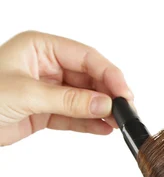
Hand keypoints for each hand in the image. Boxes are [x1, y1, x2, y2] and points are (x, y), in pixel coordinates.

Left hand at [0, 30, 133, 145]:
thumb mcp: (26, 94)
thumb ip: (69, 100)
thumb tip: (104, 104)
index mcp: (39, 47)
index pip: (85, 57)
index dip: (108, 73)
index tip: (123, 92)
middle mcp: (46, 66)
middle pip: (89, 78)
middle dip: (108, 94)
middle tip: (124, 110)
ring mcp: (47, 89)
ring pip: (85, 98)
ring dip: (102, 111)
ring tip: (118, 122)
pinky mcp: (45, 111)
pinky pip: (75, 116)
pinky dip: (90, 123)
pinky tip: (104, 129)